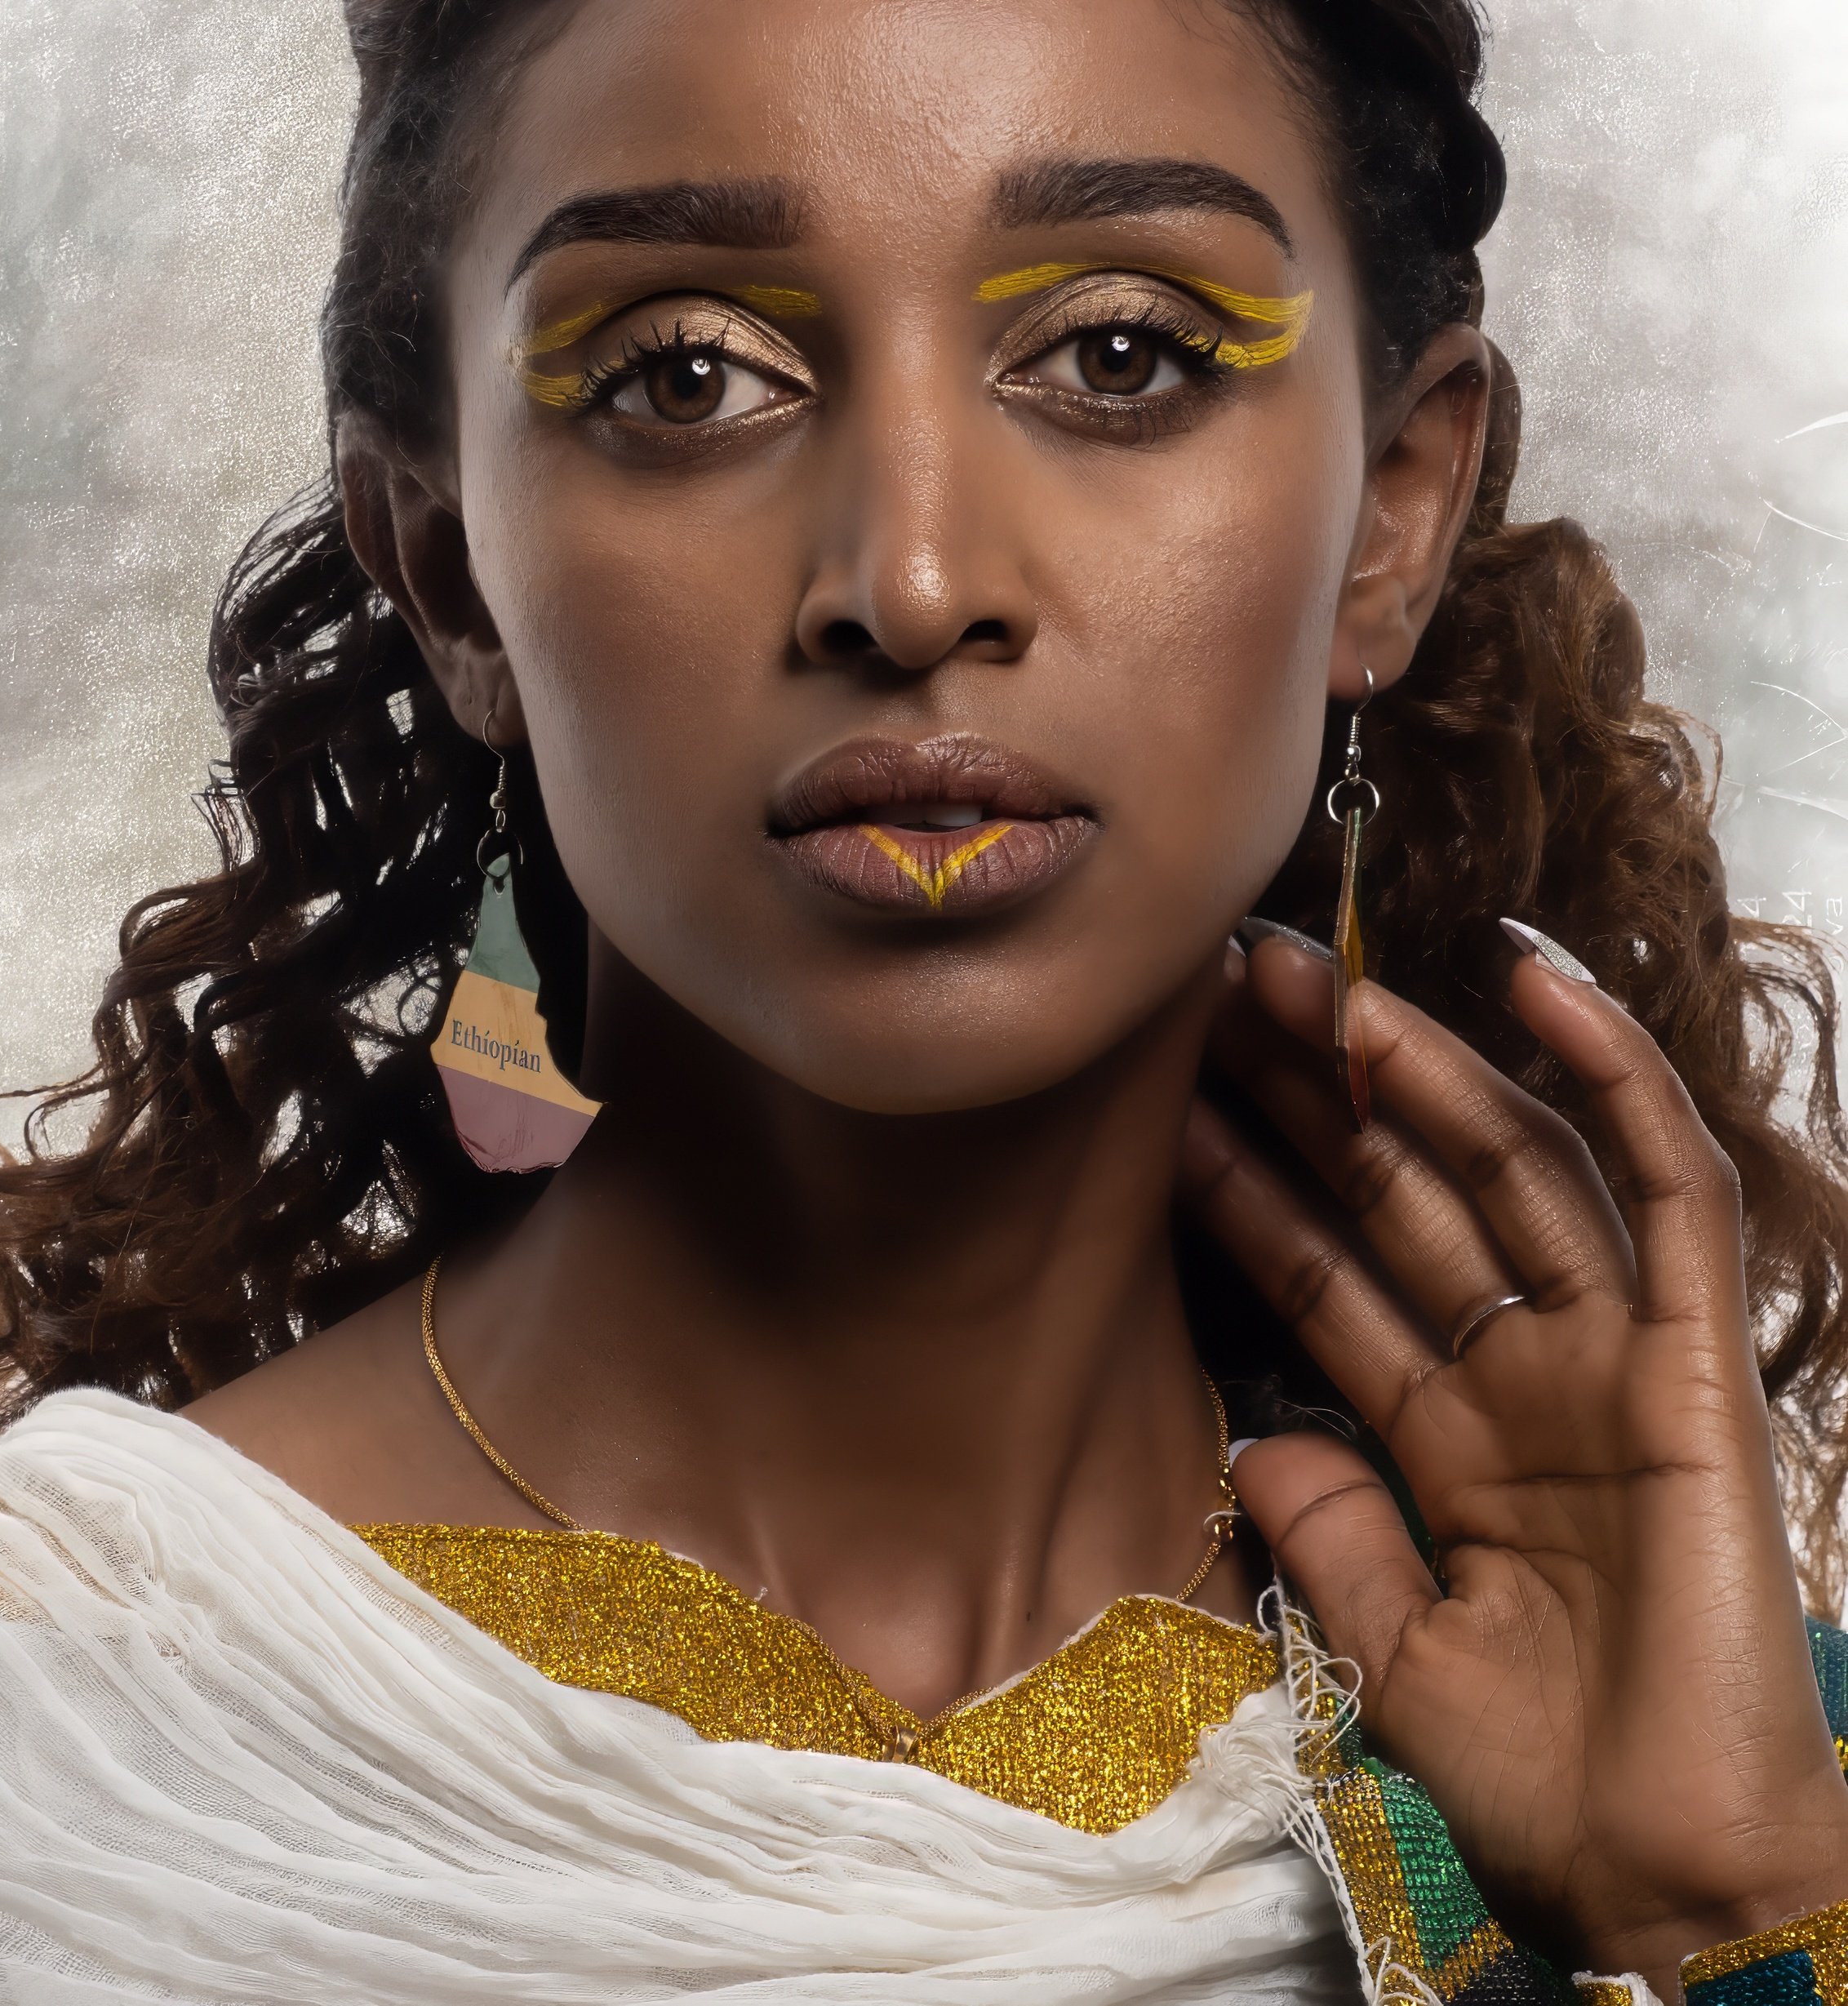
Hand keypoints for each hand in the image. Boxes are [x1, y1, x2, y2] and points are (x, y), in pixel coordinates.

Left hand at [1182, 929, 1847, 1995]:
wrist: (1669, 1884)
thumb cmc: (1547, 1791)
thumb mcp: (1391, 1648)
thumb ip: (1332, 1532)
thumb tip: (1262, 1434)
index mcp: (1458, 1443)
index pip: (1334, 1276)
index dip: (1255, 1187)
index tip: (1163, 1100)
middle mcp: (1532, 1379)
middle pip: (1408, 1197)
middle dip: (1316, 1094)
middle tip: (1220, 988)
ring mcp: (1616, 1359)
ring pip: (1511, 1168)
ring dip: (1419, 1064)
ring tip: (1315, 978)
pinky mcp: (1698, 1361)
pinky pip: (1665, 1190)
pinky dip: (1613, 1077)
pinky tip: (1536, 980)